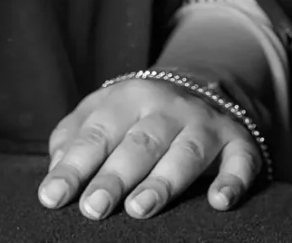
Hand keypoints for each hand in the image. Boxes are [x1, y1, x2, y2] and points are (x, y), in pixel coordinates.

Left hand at [39, 78, 263, 220]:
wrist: (204, 82)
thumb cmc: (138, 113)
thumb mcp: (102, 112)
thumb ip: (75, 138)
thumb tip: (56, 172)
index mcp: (125, 98)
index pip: (95, 135)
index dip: (73, 167)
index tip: (51, 198)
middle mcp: (165, 107)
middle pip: (137, 144)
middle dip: (114, 177)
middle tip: (92, 209)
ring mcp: (204, 124)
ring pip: (184, 152)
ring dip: (163, 181)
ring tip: (139, 209)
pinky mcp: (239, 142)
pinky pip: (240, 161)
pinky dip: (232, 181)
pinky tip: (219, 202)